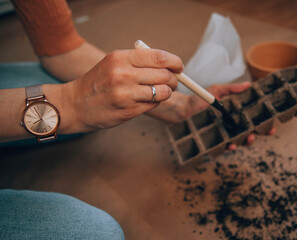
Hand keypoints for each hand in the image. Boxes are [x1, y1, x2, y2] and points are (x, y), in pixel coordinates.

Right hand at [62, 48, 182, 132]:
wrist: (75, 104)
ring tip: (162, 91)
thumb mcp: (114, 63)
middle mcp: (123, 74)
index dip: (175, 62)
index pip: (159, 57)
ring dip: (167, 92)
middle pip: (164, 75)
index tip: (179, 67)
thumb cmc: (98, 82)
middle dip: (174, 79)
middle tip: (173, 82)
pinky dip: (156, 101)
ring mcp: (126, 94)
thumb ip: (139, 61)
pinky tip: (148, 100)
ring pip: (162, 91)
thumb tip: (170, 65)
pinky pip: (154, 104)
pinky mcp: (129, 111)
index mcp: (120, 58)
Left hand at [188, 82, 275, 146]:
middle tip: (266, 132)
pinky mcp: (213, 140)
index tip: (273, 126)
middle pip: (248, 132)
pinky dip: (229, 146)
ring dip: (246, 141)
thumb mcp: (217, 91)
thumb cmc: (200, 100)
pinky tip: (232, 144)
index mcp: (234, 115)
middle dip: (258, 134)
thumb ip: (232, 89)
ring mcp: (223, 134)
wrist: (183, 109)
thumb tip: (248, 84)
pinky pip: (223, 146)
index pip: (251, 121)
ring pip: (239, 141)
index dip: (263, 124)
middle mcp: (230, 126)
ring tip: (249, 138)